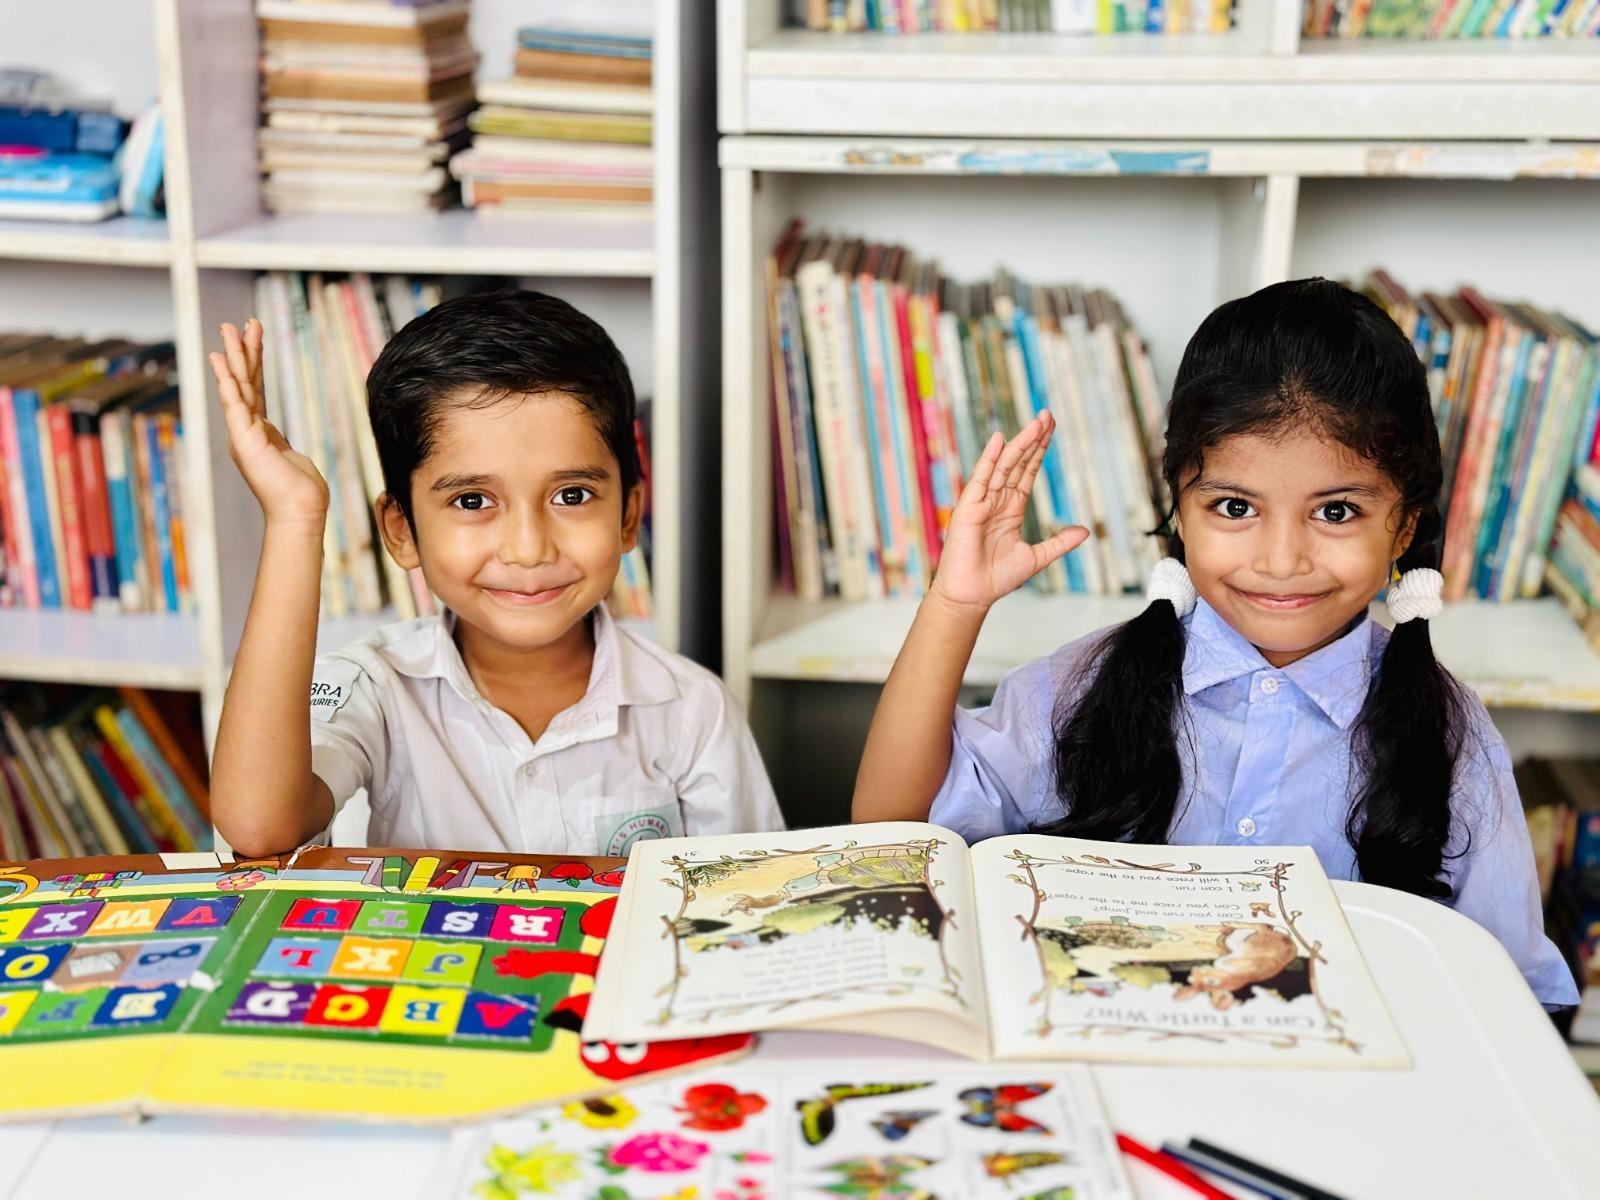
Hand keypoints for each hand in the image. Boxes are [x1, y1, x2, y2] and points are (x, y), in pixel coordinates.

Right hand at [210, 319, 328, 528]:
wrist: (299, 513)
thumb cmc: (300, 492)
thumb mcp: (291, 459)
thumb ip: (283, 447)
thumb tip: (285, 448)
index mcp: (257, 432)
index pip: (253, 390)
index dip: (252, 363)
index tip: (251, 337)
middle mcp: (246, 430)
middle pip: (243, 382)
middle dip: (240, 350)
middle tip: (236, 322)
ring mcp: (243, 434)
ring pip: (237, 386)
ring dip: (234, 356)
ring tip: (230, 328)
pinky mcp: (245, 440)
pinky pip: (234, 404)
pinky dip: (227, 382)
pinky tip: (221, 362)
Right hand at [929, 412, 1087, 611]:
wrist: (972, 596)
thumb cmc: (996, 579)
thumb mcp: (1036, 558)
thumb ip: (1059, 543)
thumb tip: (1085, 532)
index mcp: (1011, 508)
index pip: (1028, 472)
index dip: (1039, 450)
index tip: (1050, 429)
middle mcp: (997, 500)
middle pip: (1018, 462)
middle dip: (1033, 438)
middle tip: (1048, 414)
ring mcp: (982, 501)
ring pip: (1004, 465)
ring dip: (1020, 443)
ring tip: (1036, 422)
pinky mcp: (969, 508)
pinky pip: (981, 478)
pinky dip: (990, 458)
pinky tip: (1000, 439)